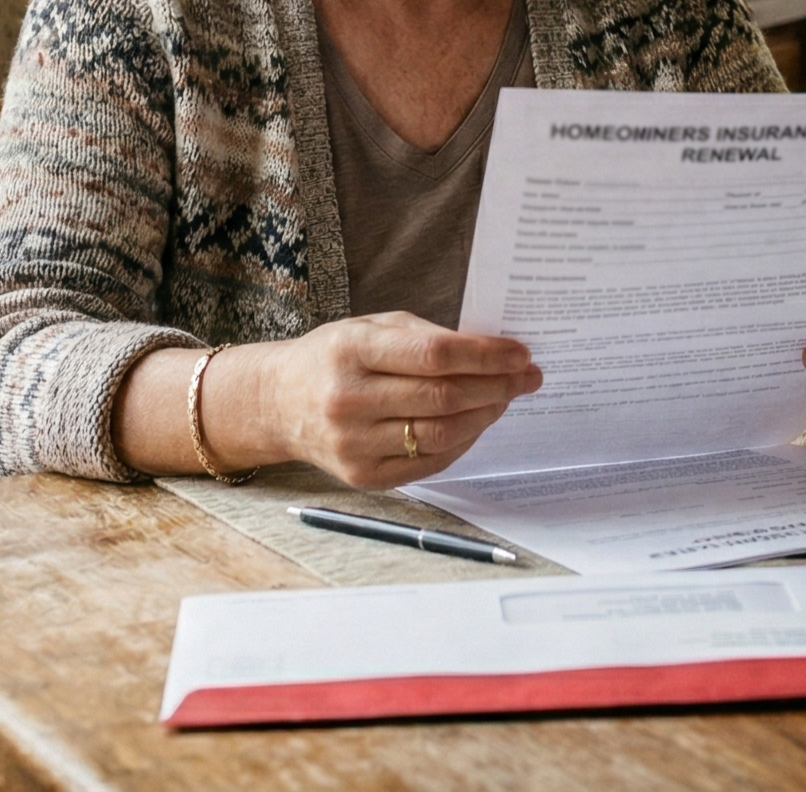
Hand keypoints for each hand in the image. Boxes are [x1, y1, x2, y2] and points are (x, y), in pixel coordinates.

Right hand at [211, 313, 540, 488]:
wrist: (278, 404)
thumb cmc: (334, 358)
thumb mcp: (371, 329)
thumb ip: (427, 338)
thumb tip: (493, 354)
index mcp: (350, 352)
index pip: (434, 355)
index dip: (486, 356)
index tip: (520, 353)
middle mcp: (348, 400)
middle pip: (443, 397)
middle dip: (496, 386)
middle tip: (527, 377)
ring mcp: (353, 444)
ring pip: (441, 434)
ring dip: (485, 416)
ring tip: (506, 398)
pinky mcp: (362, 476)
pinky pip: (429, 462)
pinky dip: (462, 442)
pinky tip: (476, 423)